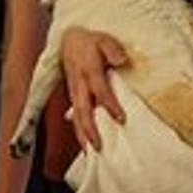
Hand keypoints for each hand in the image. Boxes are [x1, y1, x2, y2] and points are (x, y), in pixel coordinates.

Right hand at [61, 27, 127, 151]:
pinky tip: (87, 146)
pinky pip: (75, 117)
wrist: (70, 42)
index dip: (110, 105)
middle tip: (99, 146)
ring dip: (82, 136)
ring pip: (76, 118)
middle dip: (90, 129)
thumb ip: (112, 50)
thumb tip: (122, 60)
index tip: (122, 119)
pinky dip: (79, 132)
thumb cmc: (90, 43)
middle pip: (83, 111)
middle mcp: (79, 85)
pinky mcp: (73, 98)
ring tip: (91, 152)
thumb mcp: (103, 39)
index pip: (100, 91)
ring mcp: (74, 93)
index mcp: (88, 71)